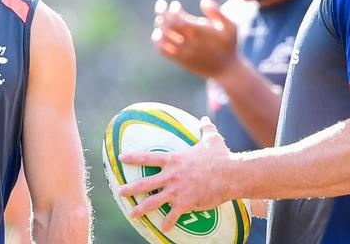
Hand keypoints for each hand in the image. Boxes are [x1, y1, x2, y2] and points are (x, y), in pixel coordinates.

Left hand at [118, 117, 235, 231]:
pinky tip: (164, 229)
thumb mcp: (212, 138)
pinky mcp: (186, 203)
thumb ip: (206, 128)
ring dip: (141, 209)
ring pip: (154, 202)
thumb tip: (205, 119)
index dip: (134, 157)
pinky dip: (168, 222)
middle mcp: (171, 175)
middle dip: (131, 188)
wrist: (230, 174)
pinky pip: (173, 215)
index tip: (121, 158)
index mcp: (174, 160)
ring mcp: (177, 190)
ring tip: (131, 214)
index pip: (149, 157)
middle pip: (145, 183)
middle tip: (119, 192)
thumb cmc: (220, 155)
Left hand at [152, 0, 239, 78]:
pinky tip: (159, 33)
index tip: (176, 5)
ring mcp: (184, 52)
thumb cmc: (229, 46)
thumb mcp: (231, 27)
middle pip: (169, 26)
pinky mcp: (180, 61)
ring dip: (159, 26)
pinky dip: (157, 41)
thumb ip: (219, 12)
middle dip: (162, 13)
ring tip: (161, 19)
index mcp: (201, 32)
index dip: (173, 10)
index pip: (179, 19)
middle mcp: (190, 42)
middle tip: (161, 4)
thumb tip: (203, 1)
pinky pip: (163, 51)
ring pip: (163, 38)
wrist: (226, 71)